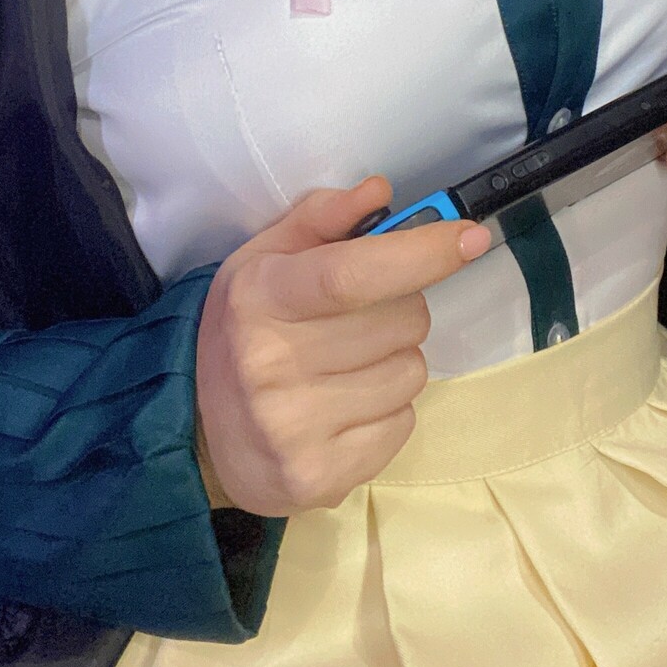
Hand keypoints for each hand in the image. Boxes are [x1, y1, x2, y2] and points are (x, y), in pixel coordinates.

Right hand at [194, 176, 490, 516]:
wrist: (196, 428)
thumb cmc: (243, 328)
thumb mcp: (263, 259)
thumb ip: (321, 218)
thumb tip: (380, 191)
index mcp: (261, 297)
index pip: (352, 274)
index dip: (419, 253)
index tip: (470, 237)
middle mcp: (273, 363)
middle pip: (403, 321)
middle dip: (399, 309)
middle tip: (358, 319)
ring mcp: (295, 426)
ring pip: (412, 372)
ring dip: (395, 361)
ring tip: (346, 366)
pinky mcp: (319, 476)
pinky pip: (404, 424)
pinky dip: (388, 411)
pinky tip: (344, 407)